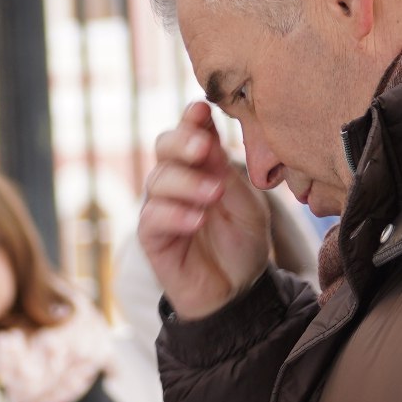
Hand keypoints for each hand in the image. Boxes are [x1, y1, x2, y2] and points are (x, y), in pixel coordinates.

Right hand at [137, 102, 272, 320]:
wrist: (239, 292)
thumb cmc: (244, 244)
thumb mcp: (249, 205)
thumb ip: (228, 173)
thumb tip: (207, 138)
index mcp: (202, 166)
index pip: (190, 132)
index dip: (192, 119)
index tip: (200, 108)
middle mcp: (177, 181)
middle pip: (163, 147)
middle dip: (181, 142)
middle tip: (203, 147)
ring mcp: (161, 208)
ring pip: (158, 180)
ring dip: (187, 183)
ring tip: (214, 194)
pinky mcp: (152, 238)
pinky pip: (152, 218)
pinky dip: (174, 214)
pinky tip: (197, 220)